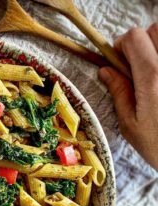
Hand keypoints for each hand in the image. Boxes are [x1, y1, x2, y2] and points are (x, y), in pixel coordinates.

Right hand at [98, 23, 157, 169]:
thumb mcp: (131, 124)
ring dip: (156, 49)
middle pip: (155, 30)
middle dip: (141, 43)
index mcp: (153, 79)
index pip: (135, 38)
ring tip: (152, 74)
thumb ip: (119, 91)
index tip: (117, 61)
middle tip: (135, 67)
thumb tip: (106, 70)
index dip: (122, 45)